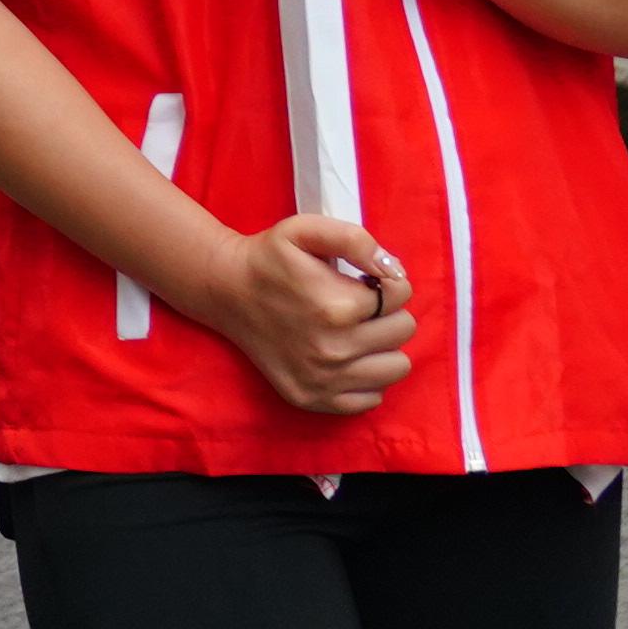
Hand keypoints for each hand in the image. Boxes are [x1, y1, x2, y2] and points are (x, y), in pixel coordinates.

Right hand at [209, 211, 420, 421]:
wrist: (224, 290)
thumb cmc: (269, 258)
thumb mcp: (305, 230)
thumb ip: (354, 239)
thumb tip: (393, 269)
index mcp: (337, 306)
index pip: (401, 294)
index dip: (386, 281)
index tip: (364, 280)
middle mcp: (334, 350)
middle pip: (403, 331)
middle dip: (387, 312)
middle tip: (358, 305)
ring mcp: (324, 380)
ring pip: (396, 367)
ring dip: (382, 346)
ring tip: (356, 331)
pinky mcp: (314, 398)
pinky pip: (372, 398)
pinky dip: (366, 377)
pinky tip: (345, 357)